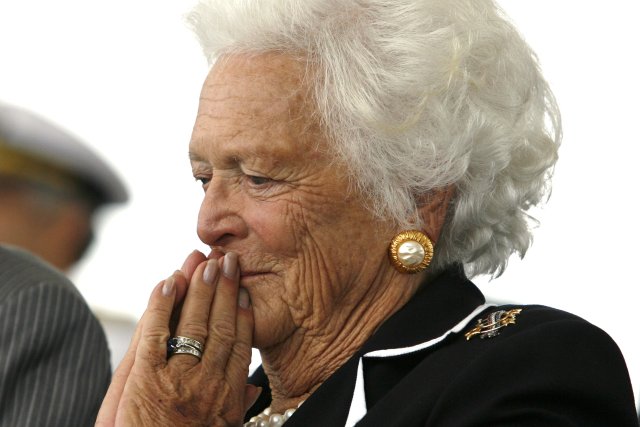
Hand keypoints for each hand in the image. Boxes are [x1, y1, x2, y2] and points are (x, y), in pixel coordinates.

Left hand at [96, 251, 257, 425]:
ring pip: (192, 324)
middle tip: (228, 261)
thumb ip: (236, 408)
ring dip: (199, 288)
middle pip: (220, 326)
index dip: (241, 313)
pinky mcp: (145, 378)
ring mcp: (177, 378)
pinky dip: (161, 304)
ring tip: (203, 261)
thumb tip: (253, 389)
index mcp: (227, 396)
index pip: (239, 344)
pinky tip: (168, 281)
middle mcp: (207, 382)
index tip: (243, 291)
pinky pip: (155, 332)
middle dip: (223, 290)